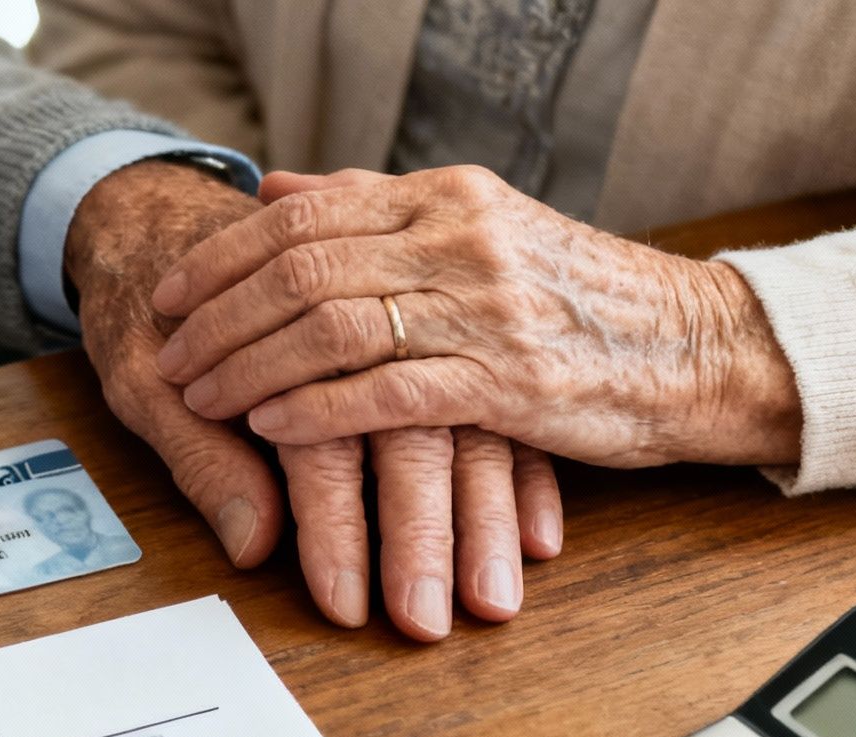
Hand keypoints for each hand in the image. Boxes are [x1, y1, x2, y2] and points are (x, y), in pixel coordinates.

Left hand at [70, 162, 561, 638]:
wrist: (688, 347)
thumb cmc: (567, 296)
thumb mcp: (472, 226)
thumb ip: (369, 207)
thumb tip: (273, 188)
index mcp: (441, 197)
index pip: (300, 217)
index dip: (220, 258)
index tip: (167, 294)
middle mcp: (456, 240)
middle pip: (299, 272)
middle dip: (217, 318)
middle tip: (167, 355)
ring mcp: (481, 309)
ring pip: (329, 331)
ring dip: (250, 369)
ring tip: (202, 399)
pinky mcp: (505, 382)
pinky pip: (385, 395)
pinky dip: (316, 412)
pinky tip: (270, 430)